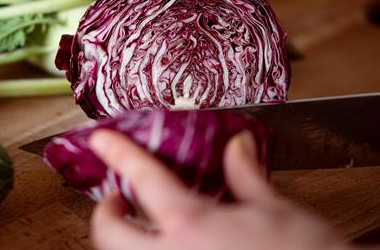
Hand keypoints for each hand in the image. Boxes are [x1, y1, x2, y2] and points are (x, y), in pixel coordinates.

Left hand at [88, 130, 351, 249]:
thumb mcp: (278, 210)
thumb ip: (247, 176)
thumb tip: (238, 147)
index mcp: (190, 225)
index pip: (142, 177)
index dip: (118, 153)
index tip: (101, 140)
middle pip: (109, 234)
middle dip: (106, 213)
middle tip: (118, 198)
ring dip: (128, 242)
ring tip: (142, 230)